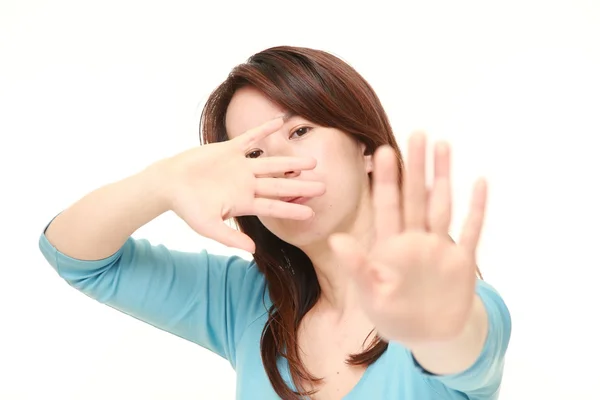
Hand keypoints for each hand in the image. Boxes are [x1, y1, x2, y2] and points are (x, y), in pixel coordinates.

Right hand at [155, 117, 325, 252]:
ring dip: (290, 162)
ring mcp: (240, 166)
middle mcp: (246, 184)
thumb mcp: (208, 226)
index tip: (311, 214)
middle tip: (324, 187)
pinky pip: (251, 138)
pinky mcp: (229, 149)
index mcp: (244, 202)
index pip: (273, 207)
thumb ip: (230, 237)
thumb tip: (253, 250)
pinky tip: (281, 122)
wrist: (168, 183)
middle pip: (279, 185)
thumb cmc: (187, 207)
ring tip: (312, 162)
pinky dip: (264, 130)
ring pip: (271, 163)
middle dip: (301, 186)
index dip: (292, 210)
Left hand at [329, 132, 486, 344]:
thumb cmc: (393, 314)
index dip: (384, 179)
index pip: (387, 205)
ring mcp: (439, 248)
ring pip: (442, 204)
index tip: (380, 150)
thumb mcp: (371, 293)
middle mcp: (415, 239)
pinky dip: (476, 209)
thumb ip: (358, 266)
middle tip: (417, 133)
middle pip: (416, 196)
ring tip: (443, 145)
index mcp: (390, 246)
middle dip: (416, 166)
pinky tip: (479, 182)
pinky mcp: (461, 261)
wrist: (427, 335)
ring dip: (443, 176)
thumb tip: (337, 239)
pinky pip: (470, 231)